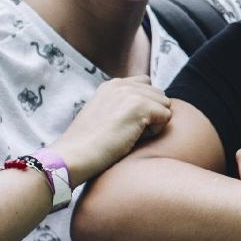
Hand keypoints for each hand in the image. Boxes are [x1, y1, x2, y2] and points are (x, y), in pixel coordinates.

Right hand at [48, 76, 172, 183]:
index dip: (147, 103)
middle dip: (153, 112)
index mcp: (111, 85)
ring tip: (134, 134)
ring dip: (156, 121)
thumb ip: (122, 106)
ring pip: (165, 104)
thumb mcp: (103, 116)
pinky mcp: (138, 106)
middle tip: (132, 131)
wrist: (74, 156)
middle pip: (159, 93)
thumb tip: (149, 110)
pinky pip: (167, 116)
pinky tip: (137, 138)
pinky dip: (157, 130)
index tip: (131, 121)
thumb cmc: (89, 146)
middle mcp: (121, 84)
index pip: (146, 84)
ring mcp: (130, 93)